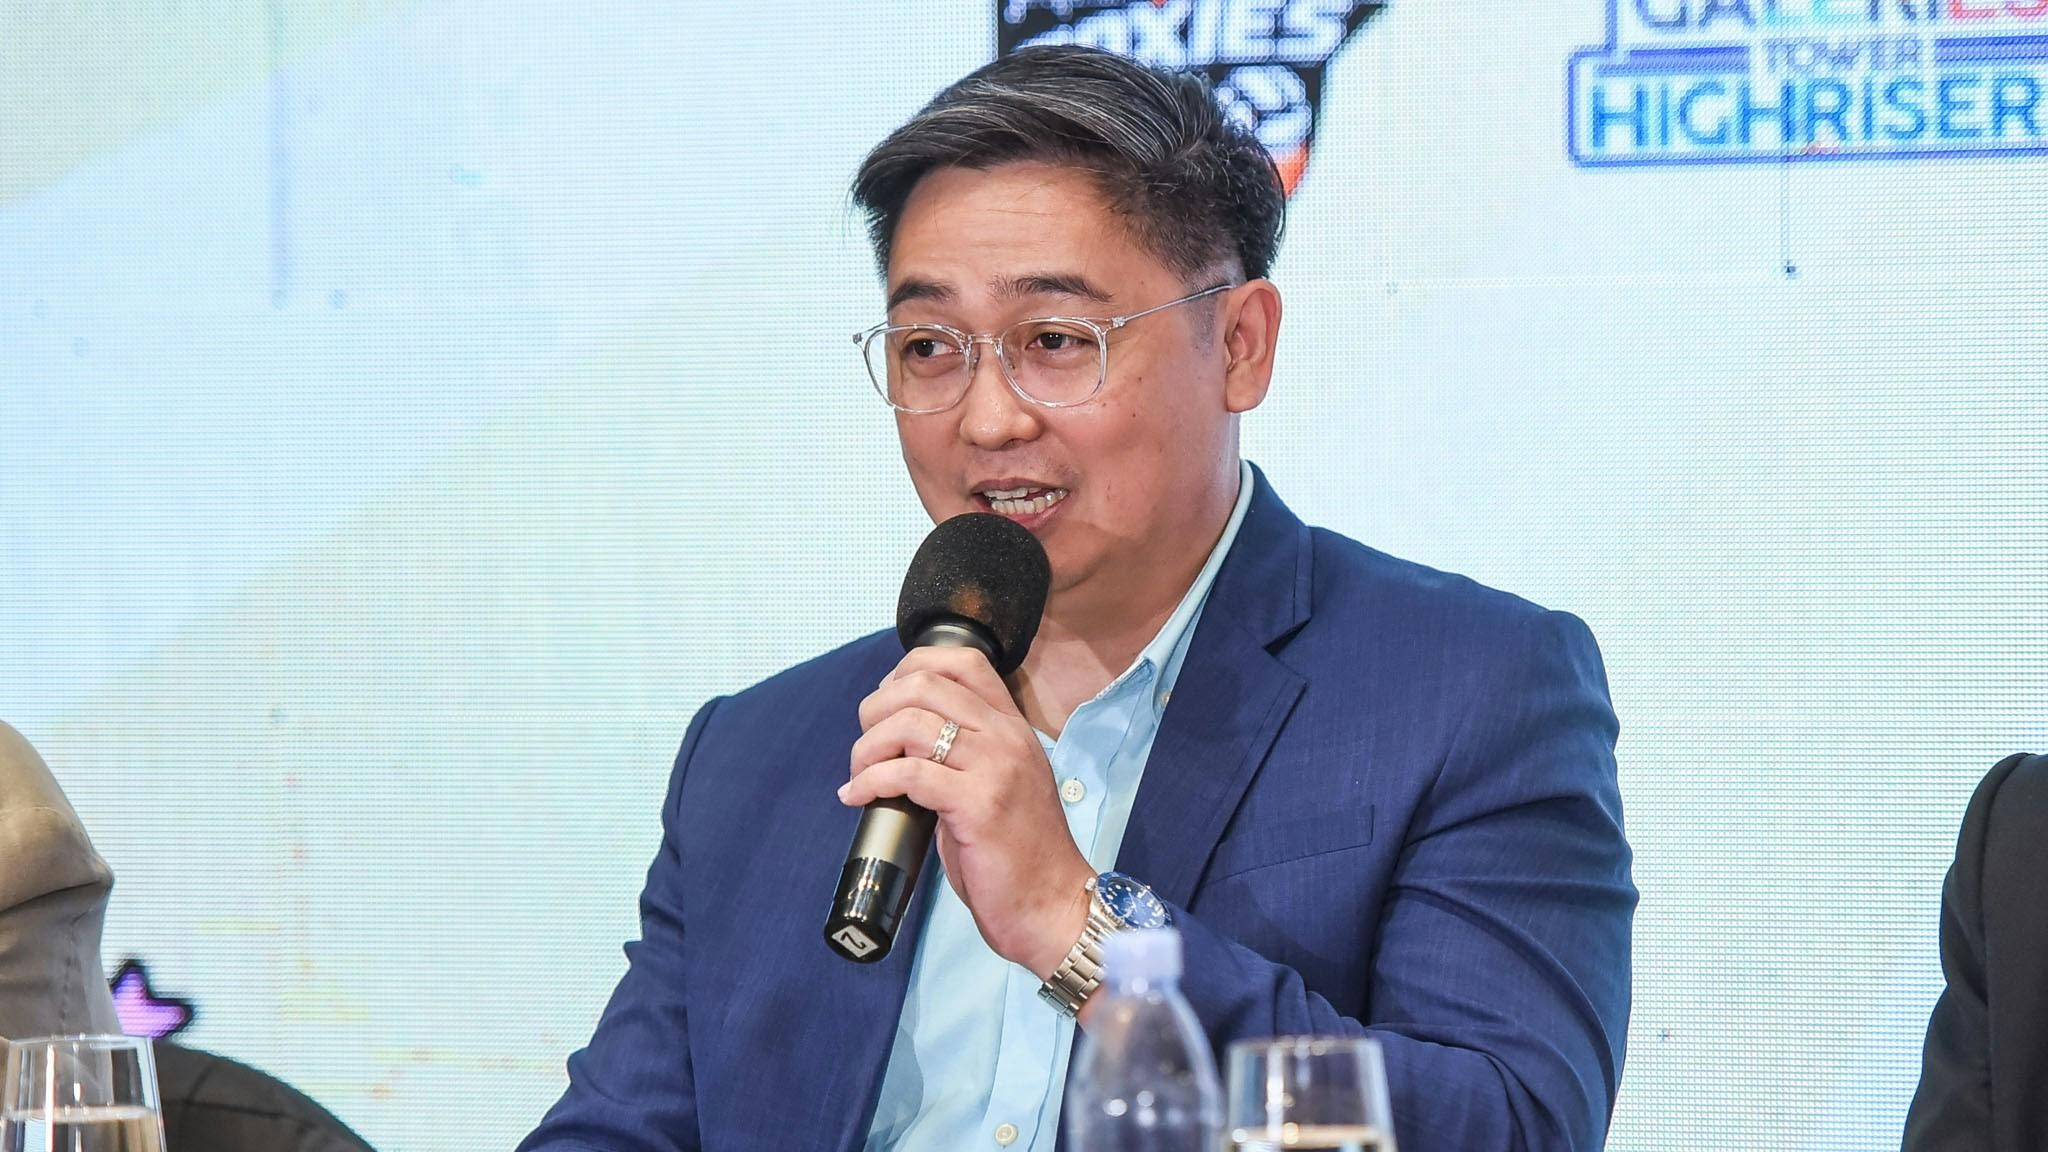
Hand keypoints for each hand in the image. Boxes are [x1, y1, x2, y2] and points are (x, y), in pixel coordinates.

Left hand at [839, 646, 1093, 977]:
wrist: (1053, 906)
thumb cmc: (1018, 855)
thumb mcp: (996, 785)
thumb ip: (963, 755)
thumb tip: (900, 742)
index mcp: (1013, 727)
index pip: (963, 661)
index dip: (910, 670)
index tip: (886, 706)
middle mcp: (1007, 737)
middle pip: (925, 684)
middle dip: (876, 708)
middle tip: (866, 747)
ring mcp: (996, 768)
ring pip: (910, 724)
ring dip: (867, 748)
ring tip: (859, 776)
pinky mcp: (979, 805)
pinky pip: (907, 774)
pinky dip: (870, 782)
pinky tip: (857, 798)